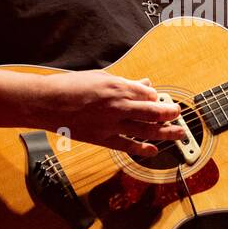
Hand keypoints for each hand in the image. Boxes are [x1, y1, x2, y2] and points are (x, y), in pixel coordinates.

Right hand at [33, 70, 184, 155]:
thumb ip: (125, 83)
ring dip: (166, 132)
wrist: (47, 102)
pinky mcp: (102, 138)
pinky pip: (128, 146)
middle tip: (180, 114)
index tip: (161, 99)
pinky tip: (154, 151)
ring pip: (146, 130)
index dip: (157, 97)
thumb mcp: (100, 77)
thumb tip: (144, 84)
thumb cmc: (71, 86)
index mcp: (118, 86)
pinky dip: (143, 149)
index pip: (148, 93)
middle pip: (153, 111)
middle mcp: (119, 105)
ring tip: (180, 133)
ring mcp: (112, 123)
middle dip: (170, 113)